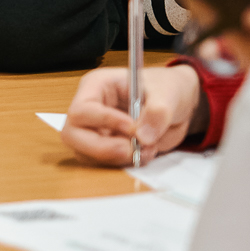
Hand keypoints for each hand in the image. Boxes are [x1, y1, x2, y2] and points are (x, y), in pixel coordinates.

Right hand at [62, 63, 201, 164]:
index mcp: (95, 87)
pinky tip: (146, 153)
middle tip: (130, 150)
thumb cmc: (166, 88)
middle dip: (101, 148)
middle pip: (72, 135)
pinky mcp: (106, 147)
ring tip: (146, 149)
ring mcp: (95, 131)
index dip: (104, 122)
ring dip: (117, 158)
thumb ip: (157, 113)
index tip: (132, 128)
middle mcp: (89, 110)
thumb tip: (142, 137)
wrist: (177, 105)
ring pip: (85, 154)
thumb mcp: (167, 94)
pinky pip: (105, 163)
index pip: (82, 110)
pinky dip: (126, 164)